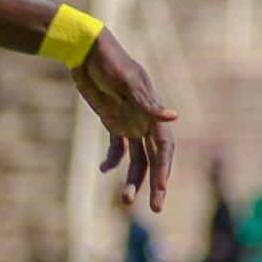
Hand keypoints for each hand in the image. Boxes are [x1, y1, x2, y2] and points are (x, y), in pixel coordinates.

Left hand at [73, 32, 177, 211]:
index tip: (159, 190)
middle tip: (155, 209)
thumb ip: (148, 103)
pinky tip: (104, 169)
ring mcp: (130, 123)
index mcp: (153, 114)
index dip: (164, 170)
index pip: (164, 149)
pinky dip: (112, 160)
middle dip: (156, 184)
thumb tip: (174, 118)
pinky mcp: (113, 122)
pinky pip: (117, 149)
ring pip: (137, 159)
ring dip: (133, 179)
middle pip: (155, 160)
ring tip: (125, 201)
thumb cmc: (110, 63)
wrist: (88, 52)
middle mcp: (145, 122)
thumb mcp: (128, 82)